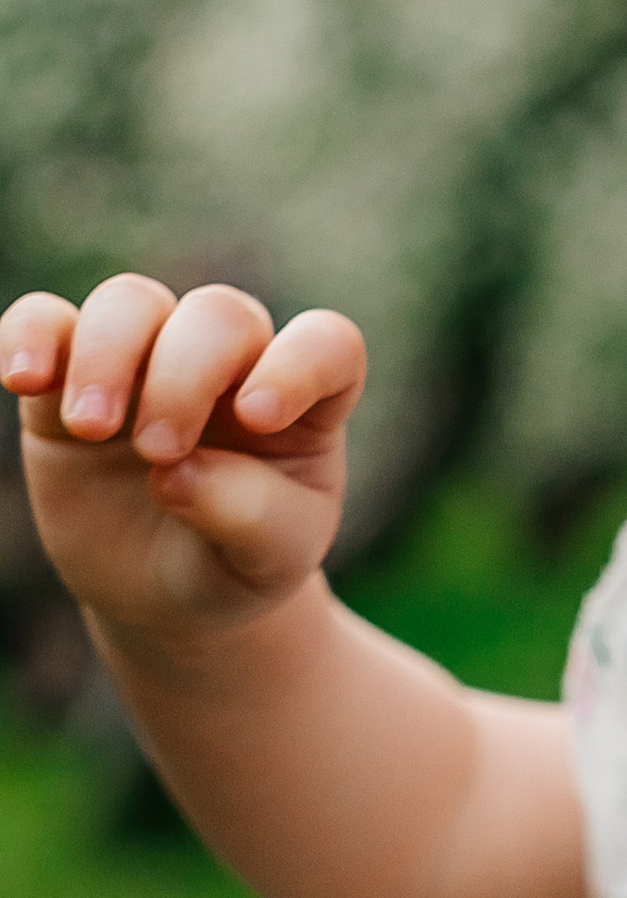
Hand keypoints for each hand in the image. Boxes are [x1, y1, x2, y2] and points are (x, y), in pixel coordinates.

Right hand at [3, 273, 365, 653]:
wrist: (162, 596)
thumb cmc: (232, 566)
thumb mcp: (268, 563)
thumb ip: (247, 517)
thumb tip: (178, 474)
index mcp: (304, 402)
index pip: (325, 344)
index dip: (297, 364)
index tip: (257, 418)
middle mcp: (231, 364)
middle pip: (218, 314)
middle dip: (184, 375)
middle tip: (158, 452)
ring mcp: (149, 361)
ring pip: (131, 301)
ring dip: (107, 355)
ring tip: (92, 429)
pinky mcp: (72, 378)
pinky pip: (47, 320)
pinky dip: (30, 335)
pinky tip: (23, 381)